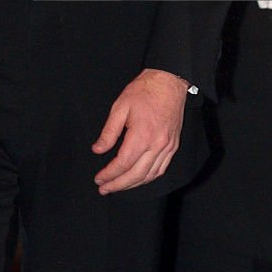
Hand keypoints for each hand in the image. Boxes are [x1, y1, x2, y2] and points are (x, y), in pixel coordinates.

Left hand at [91, 68, 186, 192]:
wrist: (168, 82)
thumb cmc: (143, 91)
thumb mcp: (120, 107)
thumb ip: (109, 132)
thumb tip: (98, 150)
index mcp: (142, 135)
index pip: (123, 163)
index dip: (109, 174)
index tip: (98, 178)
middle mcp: (157, 145)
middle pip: (136, 175)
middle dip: (118, 185)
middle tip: (104, 188)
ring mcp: (167, 147)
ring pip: (150, 176)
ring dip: (133, 184)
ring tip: (118, 186)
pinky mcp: (173, 146)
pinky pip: (161, 169)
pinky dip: (148, 178)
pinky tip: (138, 178)